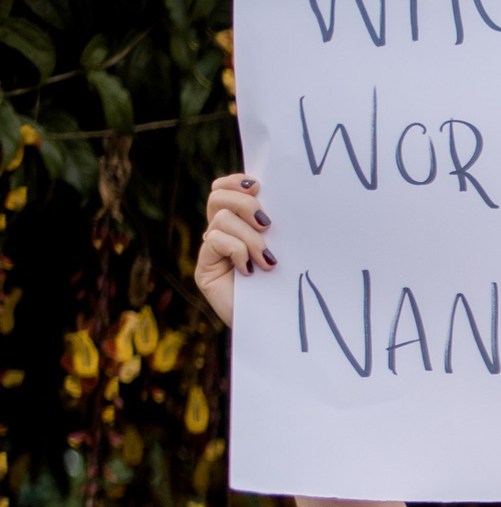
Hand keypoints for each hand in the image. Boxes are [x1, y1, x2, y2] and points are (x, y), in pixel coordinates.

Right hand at [196, 174, 274, 327]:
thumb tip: (287, 195)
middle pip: (218, 196)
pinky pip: (215, 240)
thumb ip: (278, 225)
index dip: (237, 182)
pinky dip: (237, 250)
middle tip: (267, 225)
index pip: (226, 188)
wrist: (281, 324)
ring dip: (250, 237)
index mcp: (242, 224)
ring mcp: (212, 251)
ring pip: (221, 219)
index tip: (259, 187)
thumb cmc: (291, 286)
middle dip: (245, 204)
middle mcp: (223, 233)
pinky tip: (250, 271)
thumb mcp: (287, 248)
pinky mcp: (205, 268)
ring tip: (267, 260)